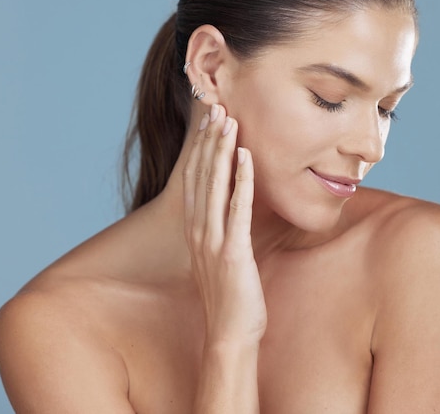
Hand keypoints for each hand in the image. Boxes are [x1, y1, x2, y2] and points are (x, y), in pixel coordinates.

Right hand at [183, 104, 266, 347]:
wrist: (229, 334)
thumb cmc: (229, 294)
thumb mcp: (218, 254)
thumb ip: (220, 226)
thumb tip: (231, 201)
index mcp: (194, 229)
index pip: (194, 178)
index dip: (200, 147)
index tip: (209, 120)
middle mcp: (198, 230)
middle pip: (201, 175)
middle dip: (210, 139)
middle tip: (218, 106)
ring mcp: (212, 241)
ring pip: (215, 185)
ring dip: (222, 150)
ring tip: (229, 120)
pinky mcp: (232, 252)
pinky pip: (237, 209)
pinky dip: (241, 180)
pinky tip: (245, 157)